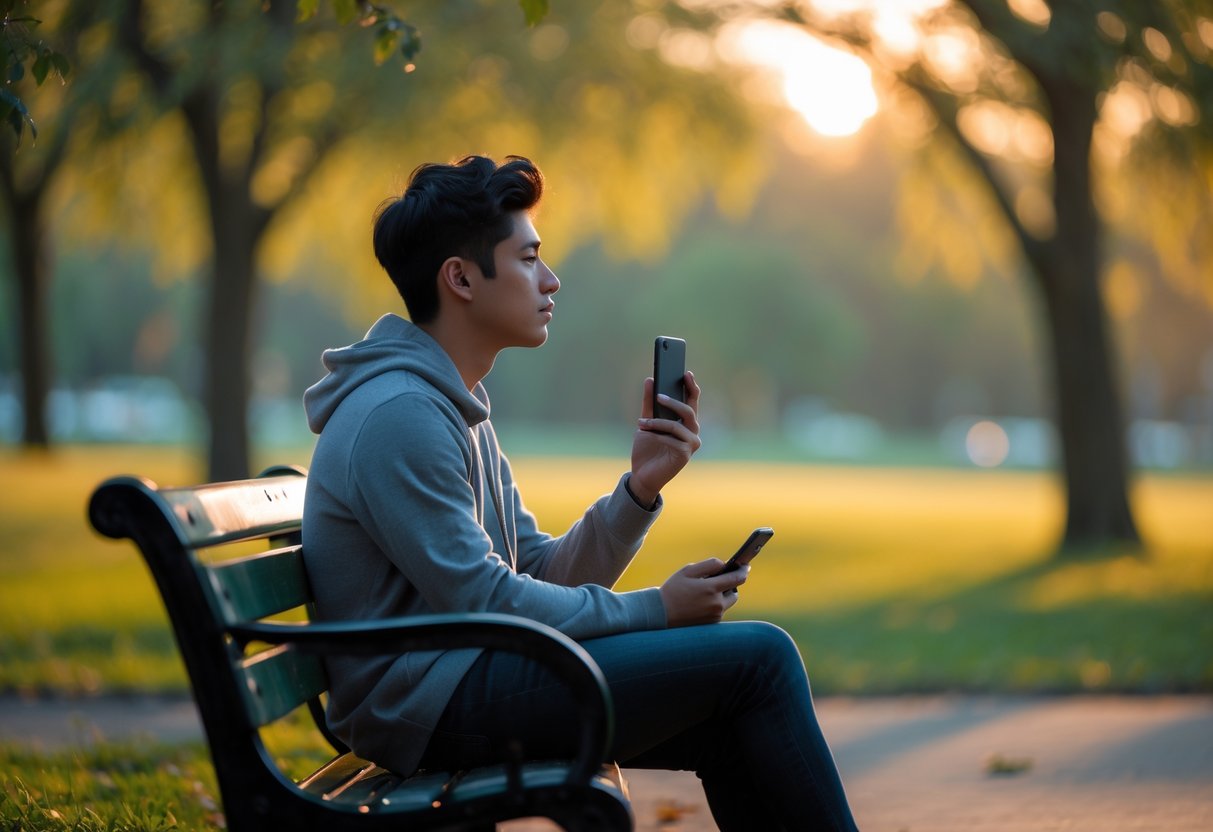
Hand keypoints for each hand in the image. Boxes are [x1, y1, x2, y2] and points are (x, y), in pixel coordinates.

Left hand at [629, 372, 701, 507]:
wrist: (642, 474)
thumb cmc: (646, 448)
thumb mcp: (645, 422)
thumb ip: (648, 403)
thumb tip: (649, 380)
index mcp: (685, 422)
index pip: (692, 400)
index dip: (691, 386)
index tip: (686, 373)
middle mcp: (692, 431)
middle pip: (689, 410)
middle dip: (673, 402)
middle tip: (658, 395)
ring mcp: (691, 443)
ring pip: (678, 424)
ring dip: (658, 422)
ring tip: (641, 423)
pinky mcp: (686, 454)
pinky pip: (673, 438)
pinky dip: (658, 435)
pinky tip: (646, 434)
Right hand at [659, 558, 748, 626]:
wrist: (661, 613)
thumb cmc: (674, 589)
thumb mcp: (688, 571)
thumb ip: (709, 565)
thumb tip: (724, 565)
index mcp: (711, 589)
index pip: (737, 579)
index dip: (743, 571)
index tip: (746, 566)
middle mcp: (716, 604)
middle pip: (734, 592)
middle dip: (729, 584)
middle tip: (718, 580)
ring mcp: (715, 616)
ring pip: (727, 602)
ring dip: (722, 595)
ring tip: (706, 591)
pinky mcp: (712, 624)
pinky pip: (719, 611)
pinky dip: (715, 604)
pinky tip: (701, 602)